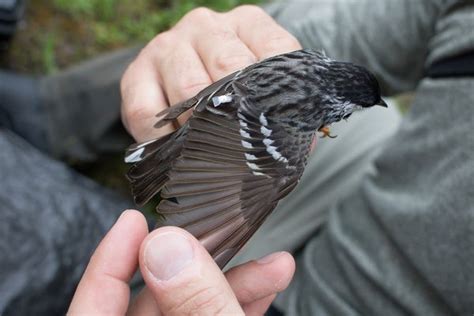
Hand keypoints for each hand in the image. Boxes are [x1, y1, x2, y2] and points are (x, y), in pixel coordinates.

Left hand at [68, 210, 294, 314]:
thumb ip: (196, 304)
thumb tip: (166, 245)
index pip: (94, 305)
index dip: (109, 259)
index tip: (133, 220)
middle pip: (153, 299)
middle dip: (198, 264)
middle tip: (221, 235)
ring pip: (189, 308)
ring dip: (232, 283)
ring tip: (272, 264)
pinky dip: (237, 304)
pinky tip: (266, 286)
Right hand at [121, 5, 300, 141]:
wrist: (173, 81)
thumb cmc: (227, 89)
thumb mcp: (258, 87)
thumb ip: (280, 106)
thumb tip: (307, 142)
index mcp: (247, 23)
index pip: (276, 52)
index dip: (279, 96)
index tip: (281, 130)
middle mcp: (206, 26)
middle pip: (229, 70)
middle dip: (239, 117)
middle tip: (246, 150)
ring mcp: (169, 45)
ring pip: (189, 91)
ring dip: (202, 130)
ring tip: (212, 152)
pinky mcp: (135, 72)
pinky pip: (148, 113)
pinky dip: (165, 140)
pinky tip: (178, 151)